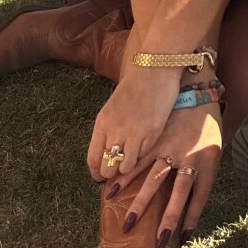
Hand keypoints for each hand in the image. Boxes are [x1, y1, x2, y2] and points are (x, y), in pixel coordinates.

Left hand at [88, 64, 182, 183]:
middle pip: (108, 167)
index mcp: (102, 123)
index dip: (96, 172)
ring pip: (126, 167)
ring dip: (128, 166)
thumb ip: (108, 130)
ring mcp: (134, 133)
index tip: (100, 177)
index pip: (93, 159)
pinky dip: (143, 154)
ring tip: (132, 158)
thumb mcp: (112, 108)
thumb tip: (106, 155)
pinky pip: (143, 155)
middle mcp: (115, 130)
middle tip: (117, 169)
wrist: (155, 70)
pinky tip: (145, 142)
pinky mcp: (152, 133)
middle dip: (111, 172)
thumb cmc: (134, 87)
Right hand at [103, 104, 222, 247]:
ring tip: (128, 222)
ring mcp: (172, 146)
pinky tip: (113, 189)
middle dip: (168, 218)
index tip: (181, 240)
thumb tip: (189, 207)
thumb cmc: (206, 126)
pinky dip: (126, 175)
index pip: (201, 196)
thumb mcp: (212, 150)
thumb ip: (201, 175)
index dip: (192, 218)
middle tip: (157, 241)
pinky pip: (140, 159)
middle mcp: (190, 156)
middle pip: (179, 192)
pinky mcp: (157, 137)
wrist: (198, 91)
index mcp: (208, 161)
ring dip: (141, 201)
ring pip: (155, 177)